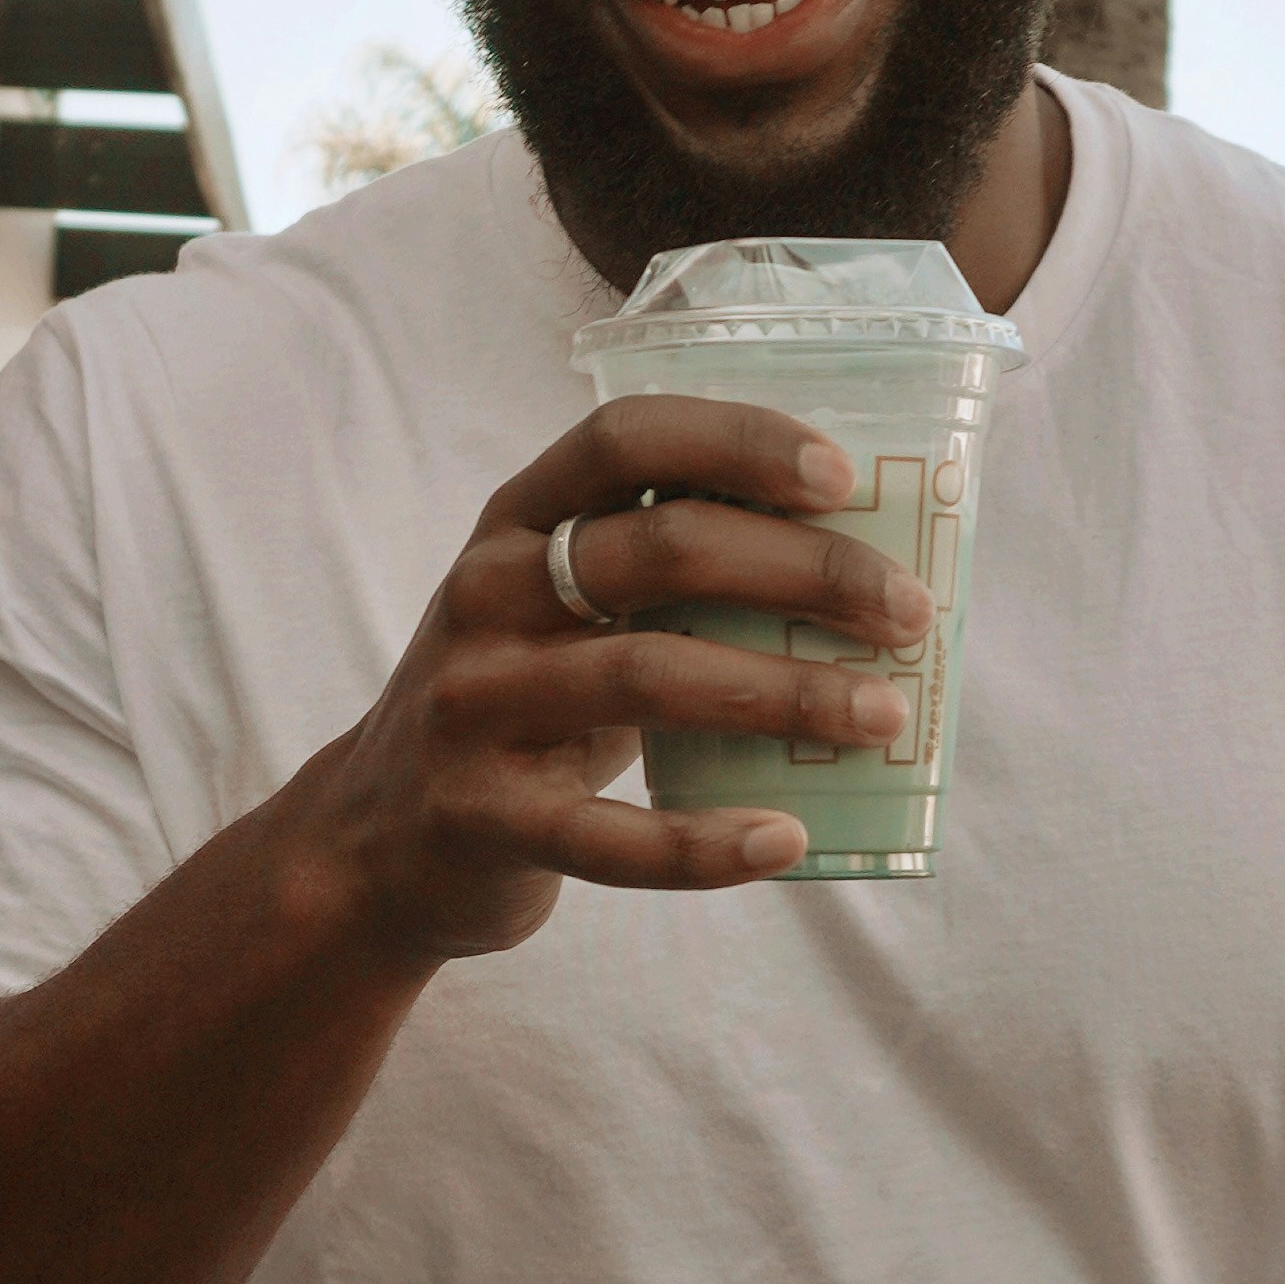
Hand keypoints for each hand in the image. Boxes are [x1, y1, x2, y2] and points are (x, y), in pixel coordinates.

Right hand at [300, 392, 936, 971]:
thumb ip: (666, 577)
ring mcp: (474, 707)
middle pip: (660, 552)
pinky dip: (708, 844)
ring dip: (787, 693)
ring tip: (887, 717)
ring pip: (649, 678)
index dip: (738, 442)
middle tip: (908, 613)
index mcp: (515, 522)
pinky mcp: (481, 819)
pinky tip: (789, 839)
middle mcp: (485, 596)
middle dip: (805, 573)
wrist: (376, 846)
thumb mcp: (561, 615)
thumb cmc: (526, 705)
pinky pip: (611, 834)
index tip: (843, 476)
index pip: (624, 438)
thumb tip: (868, 567)